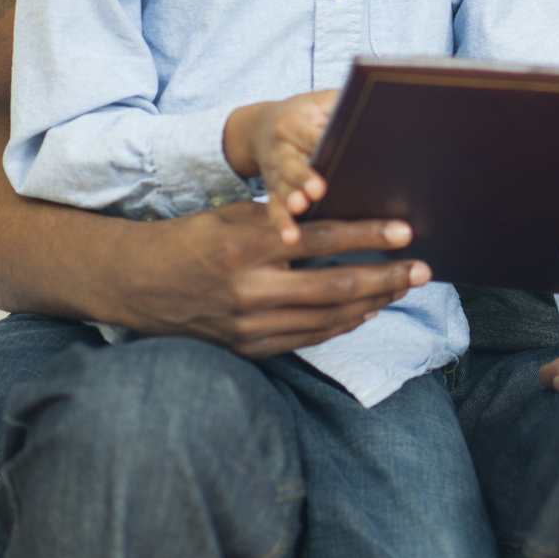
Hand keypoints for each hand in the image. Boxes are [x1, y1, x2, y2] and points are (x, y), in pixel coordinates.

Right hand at [116, 204, 428, 356]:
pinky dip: (342, 324)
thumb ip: (283, 218)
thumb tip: (340, 209)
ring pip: (328, 317)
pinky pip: (308, 338)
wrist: (136, 285)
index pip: (320, 239)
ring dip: (372, 302)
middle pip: (335, 286)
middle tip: (422, 269)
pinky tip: (367, 310)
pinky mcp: (248, 348)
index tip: (405, 231)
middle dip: (386, 278)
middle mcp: (250, 290)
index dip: (367, 235)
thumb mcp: (231, 216)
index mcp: (245, 247)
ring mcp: (249, 325)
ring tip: (403, 287)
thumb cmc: (190, 239)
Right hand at [224, 90, 338, 241]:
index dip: (322, 143)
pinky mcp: (272, 191)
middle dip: (304, 177)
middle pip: (292, 164)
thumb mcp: (322, 101)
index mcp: (292, 123)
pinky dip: (282, 223)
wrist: (260, 127)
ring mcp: (274, 173)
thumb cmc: (305, 112)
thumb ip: (344, 104)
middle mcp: (280, 149)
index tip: (341, 151)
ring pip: (281, 189)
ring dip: (291, 202)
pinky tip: (291, 237)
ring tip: (301, 209)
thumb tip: (379, 110)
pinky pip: (273, 209)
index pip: (310, 134)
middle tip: (318, 189)